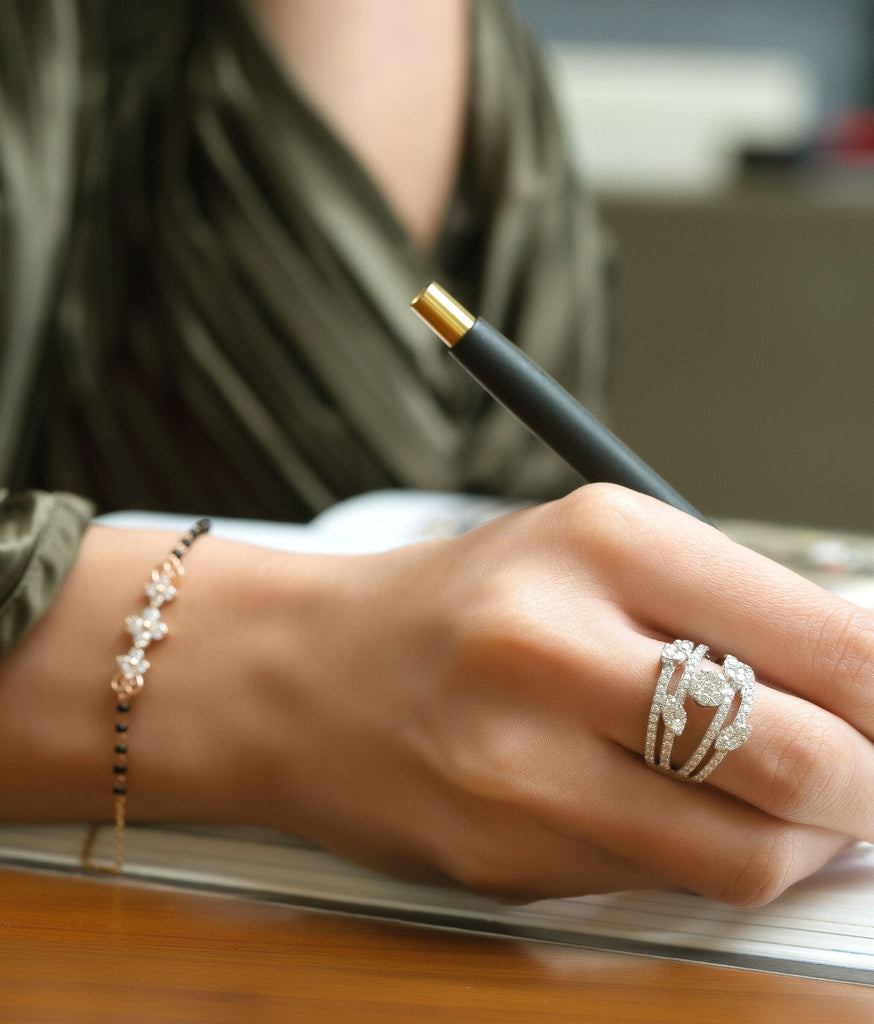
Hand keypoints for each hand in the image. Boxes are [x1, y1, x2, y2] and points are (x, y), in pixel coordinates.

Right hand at [255, 484, 872, 904]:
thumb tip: (866, 678)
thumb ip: (728, 609)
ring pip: (746, 853)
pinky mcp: (498, 854)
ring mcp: (520, 762)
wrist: (301, 671)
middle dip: (869, 785)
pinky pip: (660, 886)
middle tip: (864, 777)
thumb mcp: (590, 553)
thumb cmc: (457, 606)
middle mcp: (556, 644)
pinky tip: (679, 820)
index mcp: (600, 538)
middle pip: (804, 757)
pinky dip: (703, 862)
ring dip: (796, 841)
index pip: (825, 636)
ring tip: (782, 807)